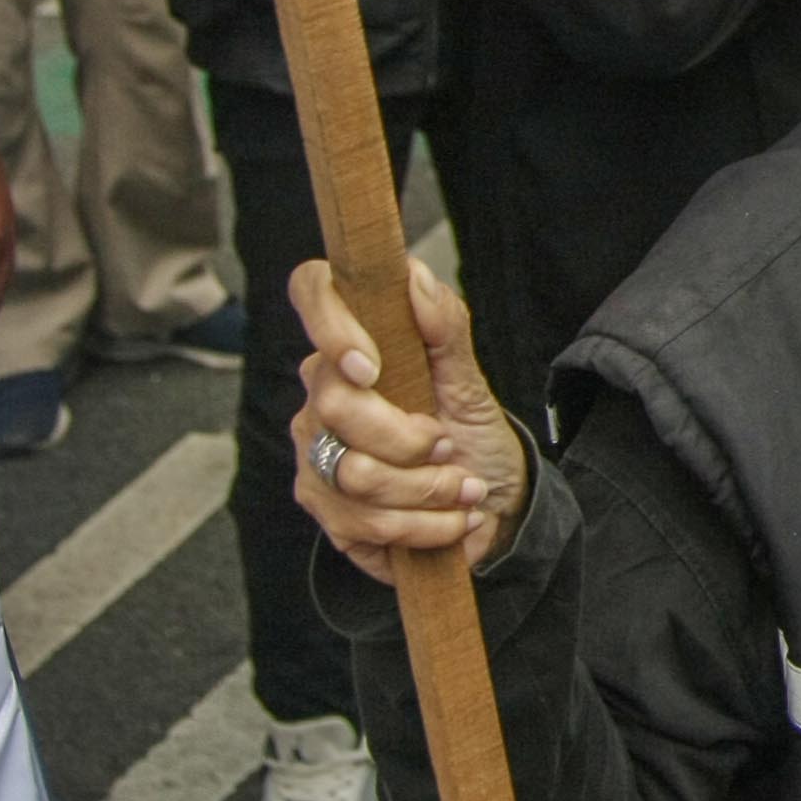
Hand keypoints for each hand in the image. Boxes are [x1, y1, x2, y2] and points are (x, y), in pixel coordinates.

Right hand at [290, 257, 526, 579]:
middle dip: (411, 437)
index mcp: (350, 352)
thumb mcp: (468, 380)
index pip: (312, 294)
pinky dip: (424, 525)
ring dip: (427, 488)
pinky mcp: (326, 515)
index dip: (332, 327)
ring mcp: (315, 459)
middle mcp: (318, 402)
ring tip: (463, 488)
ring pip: (355, 473)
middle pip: (337, 405)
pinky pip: (364, 522)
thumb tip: (414, 276)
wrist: (488, 504)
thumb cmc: (472, 433)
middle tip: (449, 446)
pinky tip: (452, 520)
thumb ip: (444, 326)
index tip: (371, 366)